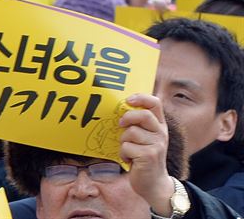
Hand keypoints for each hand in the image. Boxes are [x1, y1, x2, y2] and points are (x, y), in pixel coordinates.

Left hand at [119, 94, 173, 216]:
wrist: (153, 183)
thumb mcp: (145, 138)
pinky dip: (123, 154)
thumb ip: (138, 124)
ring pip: (131, 132)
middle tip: (121, 125)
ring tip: (128, 150)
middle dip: (127, 118)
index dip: (141, 98)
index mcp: (159, 125)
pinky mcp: (149, 156)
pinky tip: (129, 160)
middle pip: (143, 115)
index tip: (128, 100)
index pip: (155, 103)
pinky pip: (127, 147)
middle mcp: (161, 133)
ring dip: (123, 141)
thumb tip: (120, 109)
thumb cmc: (143, 157)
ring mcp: (157, 145)